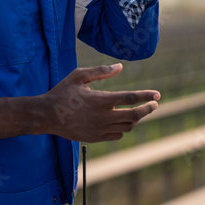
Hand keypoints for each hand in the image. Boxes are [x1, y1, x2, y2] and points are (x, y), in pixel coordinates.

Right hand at [40, 64, 159, 141]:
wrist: (47, 116)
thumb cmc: (62, 92)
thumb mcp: (79, 75)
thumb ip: (101, 70)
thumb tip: (120, 67)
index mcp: (101, 100)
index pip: (130, 98)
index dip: (146, 96)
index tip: (157, 94)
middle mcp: (103, 117)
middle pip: (134, 115)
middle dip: (147, 109)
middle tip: (154, 104)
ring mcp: (100, 130)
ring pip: (127, 127)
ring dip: (136, 119)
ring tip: (139, 111)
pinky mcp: (95, 138)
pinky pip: (117, 135)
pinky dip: (124, 128)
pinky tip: (123, 121)